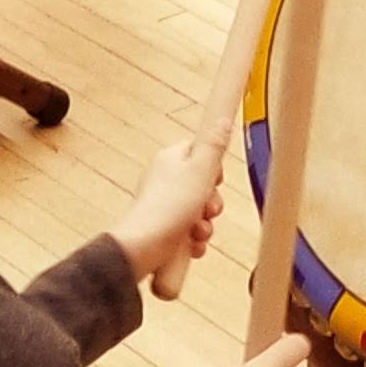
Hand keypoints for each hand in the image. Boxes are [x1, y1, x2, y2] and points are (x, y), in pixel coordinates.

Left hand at [113, 132, 223, 283]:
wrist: (144, 247)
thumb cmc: (168, 208)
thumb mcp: (201, 170)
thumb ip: (214, 145)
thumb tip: (221, 119)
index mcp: (171, 159)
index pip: (200, 152)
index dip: (213, 167)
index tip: (216, 178)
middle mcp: (165, 179)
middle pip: (203, 185)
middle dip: (212, 202)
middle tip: (207, 209)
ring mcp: (164, 205)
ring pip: (199, 211)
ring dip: (205, 225)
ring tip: (197, 231)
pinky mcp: (164, 228)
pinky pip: (190, 232)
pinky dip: (194, 240)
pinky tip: (191, 244)